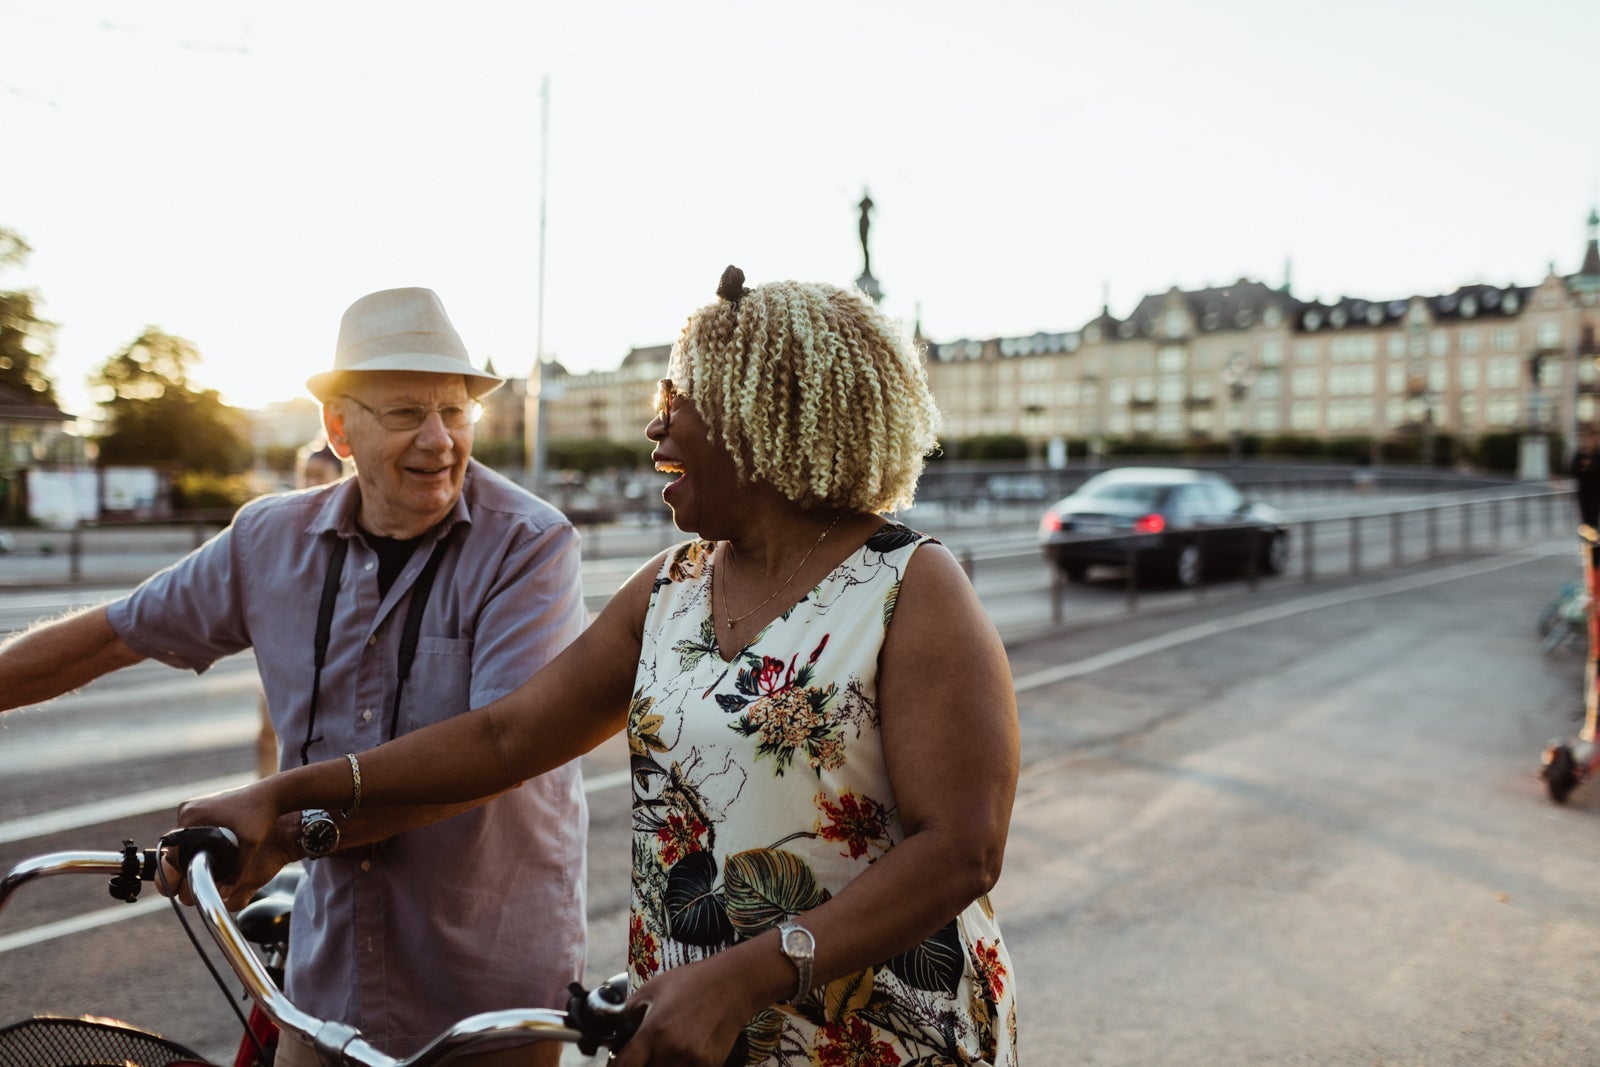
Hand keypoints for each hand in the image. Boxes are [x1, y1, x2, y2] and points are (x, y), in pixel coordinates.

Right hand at [160, 780, 283, 905]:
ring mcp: (194, 805)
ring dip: (193, 851)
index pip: (175, 852)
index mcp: (192, 815)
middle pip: (178, 846)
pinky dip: (199, 840)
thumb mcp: (250, 844)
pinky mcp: (202, 805)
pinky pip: (193, 829)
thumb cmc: (262, 814)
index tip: (197, 877)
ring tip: (209, 862)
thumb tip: (225, 894)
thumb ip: (237, 871)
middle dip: (189, 861)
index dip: (184, 868)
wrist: (272, 794)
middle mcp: (188, 809)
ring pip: (185, 839)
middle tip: (205, 871)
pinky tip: (212, 850)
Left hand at [609, 955, 758, 1066]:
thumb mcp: (654, 987)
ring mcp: (692, 1061)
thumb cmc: (693, 982)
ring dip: (660, 1066)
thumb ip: (630, 1010)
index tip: (618, 1063)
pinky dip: (680, 1065)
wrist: (733, 983)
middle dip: (641, 1066)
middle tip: (643, 1057)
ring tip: (664, 1054)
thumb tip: (618, 1029)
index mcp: (653, 1031)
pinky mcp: (710, 1066)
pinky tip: (683, 1054)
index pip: (623, 1066)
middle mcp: (671, 1050)